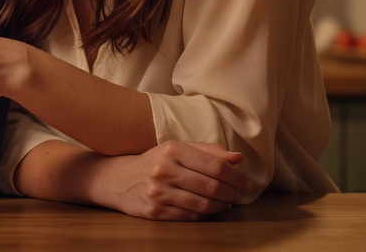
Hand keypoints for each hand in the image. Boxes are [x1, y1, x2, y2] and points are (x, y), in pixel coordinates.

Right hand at [87, 141, 251, 220]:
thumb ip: (209, 152)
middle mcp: (164, 170)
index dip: (236, 177)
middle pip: (211, 186)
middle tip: (238, 195)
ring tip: (226, 203)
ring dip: (221, 206)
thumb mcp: (178, 149)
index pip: (215, 165)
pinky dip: (205, 214)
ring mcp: (158, 192)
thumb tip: (238, 158)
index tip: (246, 183)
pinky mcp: (154, 211)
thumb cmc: (155, 161)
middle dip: (232, 193)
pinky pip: (190, 216)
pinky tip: (209, 209)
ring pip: (203, 204)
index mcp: (172, 149)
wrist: (120, 179)